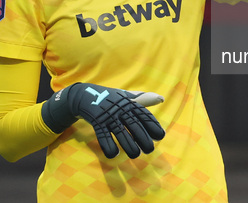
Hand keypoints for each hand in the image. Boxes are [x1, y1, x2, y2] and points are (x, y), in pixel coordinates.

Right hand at [42, 83, 165, 158]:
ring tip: (135, 155)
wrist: (86, 94)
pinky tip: (114, 154)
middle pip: (134, 124)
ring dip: (128, 145)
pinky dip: (108, 145)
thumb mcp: (127, 97)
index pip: (144, 114)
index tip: (161, 136)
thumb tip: (161, 98)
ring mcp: (108, 115)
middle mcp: (120, 108)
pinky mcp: (97, 121)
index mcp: (129, 103)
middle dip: (143, 138)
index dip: (153, 125)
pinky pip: (103, 135)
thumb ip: (144, 100)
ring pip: (120, 132)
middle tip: (150, 150)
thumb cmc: (112, 98)